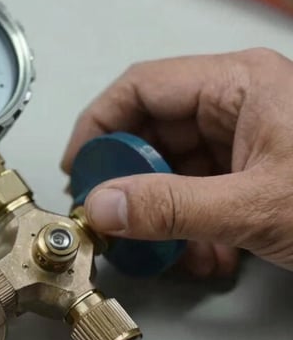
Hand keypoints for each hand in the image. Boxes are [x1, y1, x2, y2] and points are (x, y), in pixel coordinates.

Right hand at [61, 48, 292, 276]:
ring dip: (164, 213)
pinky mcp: (258, 169)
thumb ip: (170, 207)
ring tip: (167, 250)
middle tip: (113, 218)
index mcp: (238, 83)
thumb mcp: (255, 207)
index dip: (99, 127)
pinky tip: (206, 256)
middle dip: (132, 182)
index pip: (140, 87)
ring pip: (177, 166)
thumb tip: (103, 206)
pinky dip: (193, 224)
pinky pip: (204, 189)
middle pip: (154, 130)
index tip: (80, 169)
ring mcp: (250, 137)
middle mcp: (240, 102)